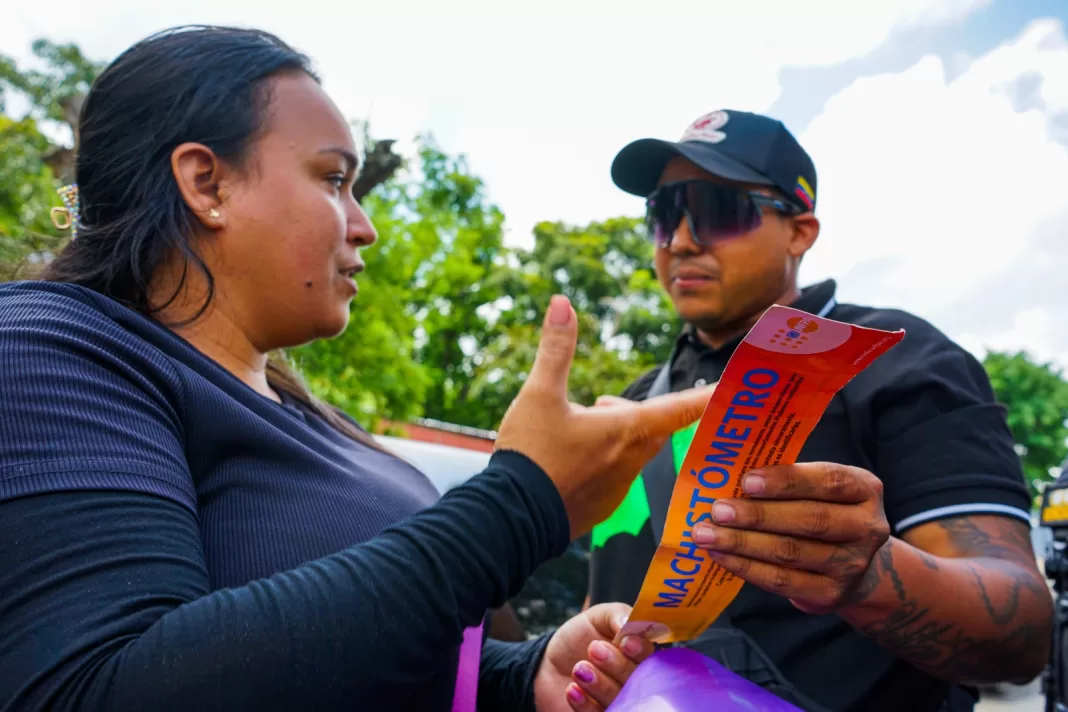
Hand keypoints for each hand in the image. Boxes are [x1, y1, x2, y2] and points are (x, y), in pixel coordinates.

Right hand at [495, 296, 712, 537]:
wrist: (512, 518)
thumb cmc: (531, 455)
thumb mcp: (539, 394)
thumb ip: (555, 349)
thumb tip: (562, 303)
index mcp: (625, 430)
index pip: (681, 408)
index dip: (707, 396)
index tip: (733, 391)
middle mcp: (631, 461)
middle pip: (651, 428)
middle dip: (631, 412)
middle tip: (597, 406)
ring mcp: (618, 488)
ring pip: (630, 453)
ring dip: (613, 437)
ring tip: (576, 432)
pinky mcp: (601, 507)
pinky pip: (612, 478)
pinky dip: (599, 464)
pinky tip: (566, 463)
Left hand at [533, 603, 653, 711]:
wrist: (551, 662)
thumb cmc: (581, 637)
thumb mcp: (598, 617)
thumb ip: (616, 615)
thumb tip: (628, 622)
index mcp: (640, 654)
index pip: (651, 656)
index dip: (640, 650)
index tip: (625, 642)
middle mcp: (635, 681)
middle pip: (638, 680)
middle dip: (617, 664)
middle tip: (594, 648)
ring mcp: (620, 702)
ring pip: (619, 701)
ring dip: (599, 684)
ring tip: (579, 668)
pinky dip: (585, 705)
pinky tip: (572, 690)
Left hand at [690, 461, 890, 613]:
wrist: (855, 563)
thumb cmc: (823, 509)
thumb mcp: (818, 486)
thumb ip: (787, 479)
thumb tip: (730, 475)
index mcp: (864, 488)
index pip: (828, 481)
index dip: (787, 481)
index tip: (747, 481)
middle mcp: (867, 527)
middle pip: (809, 520)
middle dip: (757, 515)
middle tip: (717, 510)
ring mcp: (852, 565)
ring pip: (790, 553)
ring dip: (742, 543)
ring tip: (706, 534)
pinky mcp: (830, 594)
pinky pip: (782, 581)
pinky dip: (746, 567)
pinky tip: (720, 556)